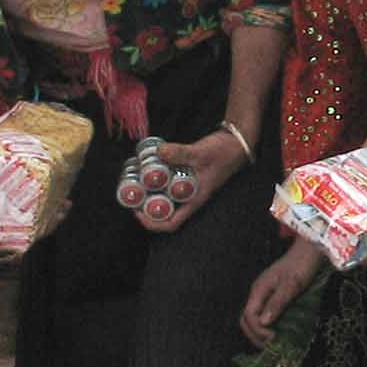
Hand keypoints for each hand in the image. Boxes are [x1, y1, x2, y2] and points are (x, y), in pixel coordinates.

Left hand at [135, 128, 249, 234]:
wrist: (235, 143)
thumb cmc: (223, 152)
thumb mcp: (201, 153)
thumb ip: (181, 152)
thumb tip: (159, 151)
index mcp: (193, 200)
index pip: (171, 223)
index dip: (152, 223)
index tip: (136, 212)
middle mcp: (188, 197)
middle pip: (163, 212)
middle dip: (145, 206)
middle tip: (130, 194)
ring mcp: (186, 187)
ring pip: (164, 197)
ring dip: (149, 192)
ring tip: (134, 181)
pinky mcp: (185, 176)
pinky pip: (167, 183)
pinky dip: (156, 179)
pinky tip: (147, 168)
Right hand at [240, 237, 323, 347]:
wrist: (309, 251)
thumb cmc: (301, 265)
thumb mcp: (291, 285)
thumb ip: (277, 303)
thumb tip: (263, 322)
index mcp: (259, 290)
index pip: (249, 316)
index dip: (258, 331)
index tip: (274, 338)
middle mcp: (258, 293)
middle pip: (246, 319)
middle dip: (255, 336)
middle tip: (271, 347)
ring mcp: (264, 294)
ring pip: (253, 318)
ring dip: (260, 333)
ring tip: (274, 343)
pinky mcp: (273, 296)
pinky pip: (264, 314)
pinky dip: (267, 327)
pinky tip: (278, 332)